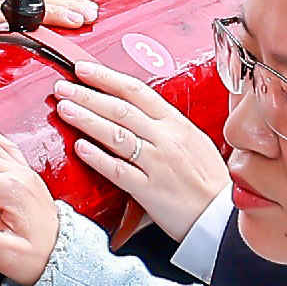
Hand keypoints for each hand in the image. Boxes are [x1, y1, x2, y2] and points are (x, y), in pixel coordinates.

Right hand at [0, 0, 93, 83]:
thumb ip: (23, 31)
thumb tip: (59, 36)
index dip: (69, 4)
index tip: (91, 12)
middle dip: (68, 7)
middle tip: (90, 15)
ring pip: (23, 4)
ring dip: (51, 12)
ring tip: (75, 19)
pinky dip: (19, 22)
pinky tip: (38, 28)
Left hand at [51, 60, 230, 241]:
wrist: (223, 216)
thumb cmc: (207, 180)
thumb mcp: (193, 140)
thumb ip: (164, 124)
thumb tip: (134, 108)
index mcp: (176, 124)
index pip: (136, 91)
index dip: (106, 78)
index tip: (83, 69)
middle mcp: (166, 139)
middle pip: (121, 109)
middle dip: (87, 95)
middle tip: (63, 87)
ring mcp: (158, 164)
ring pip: (117, 135)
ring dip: (87, 119)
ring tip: (65, 109)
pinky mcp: (150, 191)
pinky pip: (119, 171)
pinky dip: (98, 158)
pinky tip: (80, 148)